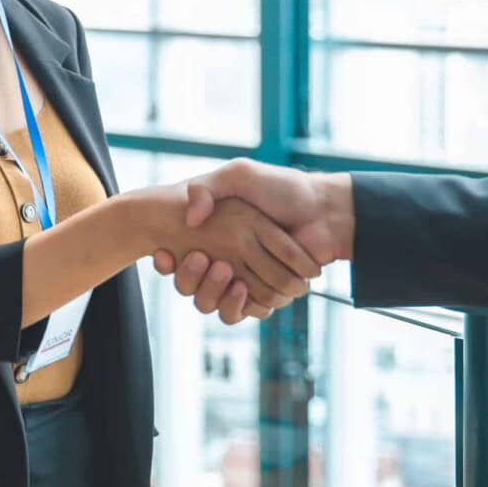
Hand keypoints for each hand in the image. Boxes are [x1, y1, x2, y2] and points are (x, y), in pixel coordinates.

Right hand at [152, 160, 350, 320]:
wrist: (325, 211)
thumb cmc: (284, 189)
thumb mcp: (240, 175)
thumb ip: (208, 188)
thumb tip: (189, 219)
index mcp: (218, 234)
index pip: (179, 258)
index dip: (167, 262)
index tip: (162, 254)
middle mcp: (229, 259)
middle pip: (192, 287)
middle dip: (189, 278)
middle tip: (198, 258)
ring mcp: (248, 277)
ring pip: (213, 303)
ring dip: (212, 291)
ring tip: (223, 270)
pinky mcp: (268, 292)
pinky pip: (245, 310)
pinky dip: (241, 303)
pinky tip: (239, 285)